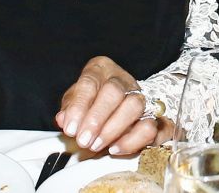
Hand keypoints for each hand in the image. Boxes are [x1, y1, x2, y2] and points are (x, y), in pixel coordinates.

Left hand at [56, 56, 171, 155]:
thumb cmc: (91, 101)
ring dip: (113, 129)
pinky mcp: (154, 117)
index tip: (70, 128)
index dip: (79, 106)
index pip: (89, 82)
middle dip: (97, 119)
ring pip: (135, 106)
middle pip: (114, 91)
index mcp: (100, 69)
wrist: (115, 106)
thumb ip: (69, 108)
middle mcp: (123, 79)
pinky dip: (135, 140)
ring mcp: (141, 96)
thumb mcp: (75, 100)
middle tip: (83, 140)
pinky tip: (116, 149)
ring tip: (96, 146)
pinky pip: (152, 126)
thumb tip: (63, 119)